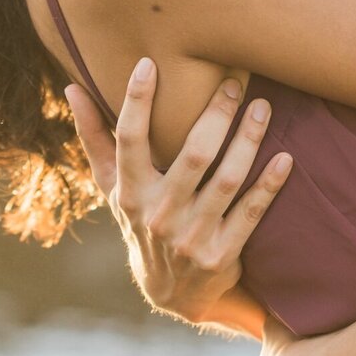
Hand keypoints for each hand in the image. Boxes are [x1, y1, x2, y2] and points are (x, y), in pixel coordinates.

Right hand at [67, 59, 292, 325]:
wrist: (172, 292)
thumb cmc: (141, 219)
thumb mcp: (114, 187)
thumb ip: (95, 137)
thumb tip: (71, 87)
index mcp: (130, 193)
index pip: (129, 141)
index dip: (136, 102)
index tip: (148, 63)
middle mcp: (158, 215)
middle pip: (192, 156)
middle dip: (215, 115)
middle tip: (234, 82)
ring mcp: (191, 237)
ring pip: (226, 181)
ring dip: (247, 141)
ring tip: (262, 108)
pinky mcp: (221, 254)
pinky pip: (250, 213)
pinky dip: (268, 185)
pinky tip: (284, 157)